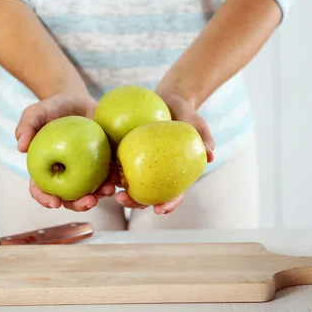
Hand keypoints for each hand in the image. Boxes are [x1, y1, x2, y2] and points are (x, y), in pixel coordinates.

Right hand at [15, 89, 116, 210]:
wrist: (78, 100)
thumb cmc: (53, 108)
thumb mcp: (36, 112)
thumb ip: (26, 125)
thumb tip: (20, 146)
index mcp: (45, 170)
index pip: (40, 190)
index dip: (45, 200)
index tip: (55, 203)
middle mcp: (64, 176)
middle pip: (69, 198)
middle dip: (79, 205)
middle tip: (90, 202)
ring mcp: (84, 172)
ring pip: (91, 191)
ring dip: (100, 196)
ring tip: (108, 189)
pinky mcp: (101, 164)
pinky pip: (107, 176)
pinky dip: (113, 179)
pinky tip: (118, 177)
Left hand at [114, 87, 214, 214]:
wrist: (167, 101)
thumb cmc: (186, 115)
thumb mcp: (197, 124)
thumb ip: (204, 138)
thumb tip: (211, 156)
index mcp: (174, 176)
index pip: (172, 195)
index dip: (166, 205)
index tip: (159, 210)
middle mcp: (155, 176)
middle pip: (145, 197)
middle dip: (133, 203)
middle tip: (122, 199)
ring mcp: (139, 166)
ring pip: (127, 185)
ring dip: (116, 191)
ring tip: (107, 189)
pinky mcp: (125, 154)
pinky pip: (115, 165)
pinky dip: (108, 170)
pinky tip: (99, 170)